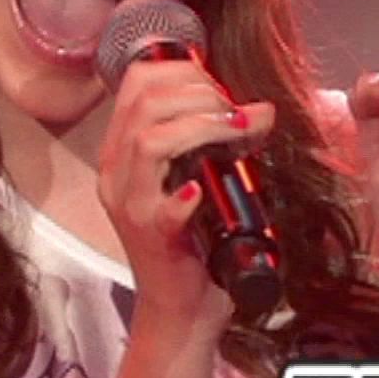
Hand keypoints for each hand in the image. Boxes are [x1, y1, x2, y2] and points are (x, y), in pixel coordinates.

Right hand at [96, 58, 275, 334]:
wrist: (182, 306)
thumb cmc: (195, 239)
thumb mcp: (201, 178)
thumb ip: (218, 141)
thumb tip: (261, 108)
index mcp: (123, 150)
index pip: (137, 83)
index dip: (181, 71)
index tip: (219, 87)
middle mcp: (117, 172)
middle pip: (144, 104)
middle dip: (199, 94)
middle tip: (235, 112)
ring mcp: (130, 205)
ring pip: (149, 140)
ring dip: (200, 126)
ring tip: (235, 131)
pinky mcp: (151, 238)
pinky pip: (160, 208)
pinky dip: (184, 193)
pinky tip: (202, 189)